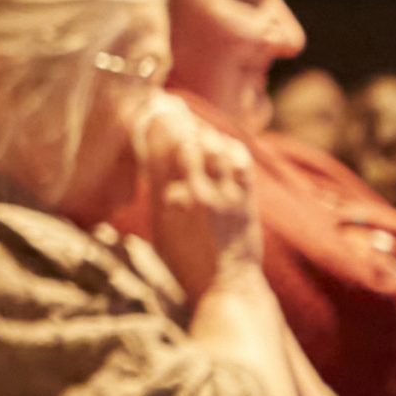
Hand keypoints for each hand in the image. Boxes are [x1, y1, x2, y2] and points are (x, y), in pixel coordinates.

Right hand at [137, 96, 258, 298]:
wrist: (226, 286)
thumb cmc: (183, 262)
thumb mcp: (158, 229)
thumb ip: (156, 191)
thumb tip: (152, 157)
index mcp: (168, 202)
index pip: (158, 150)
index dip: (154, 125)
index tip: (150, 112)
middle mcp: (197, 193)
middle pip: (186, 141)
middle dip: (177, 121)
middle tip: (170, 109)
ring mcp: (224, 195)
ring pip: (214, 145)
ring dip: (203, 131)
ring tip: (193, 126)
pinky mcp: (245, 198)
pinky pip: (238, 159)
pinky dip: (228, 146)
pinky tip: (220, 144)